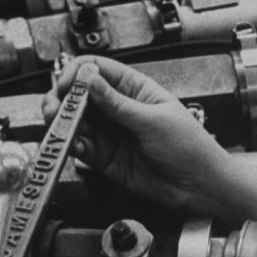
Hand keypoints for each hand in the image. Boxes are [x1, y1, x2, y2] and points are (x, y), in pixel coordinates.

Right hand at [41, 55, 237, 216]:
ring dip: (63, 122)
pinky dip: (71, 145)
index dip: (78, 74)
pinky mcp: (106, 158)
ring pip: (75, 121)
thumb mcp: (154, 121)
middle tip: (56, 108)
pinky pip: (80, 147)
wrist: (201, 186)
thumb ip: (118, 104)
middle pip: (79, 96)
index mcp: (136, 90)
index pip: (98, 70)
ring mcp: (112, 133)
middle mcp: (119, 109)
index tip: (67, 85)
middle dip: (63, 99)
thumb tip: (90, 80)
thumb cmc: (192, 148)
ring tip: (61, 126)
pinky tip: (74, 145)